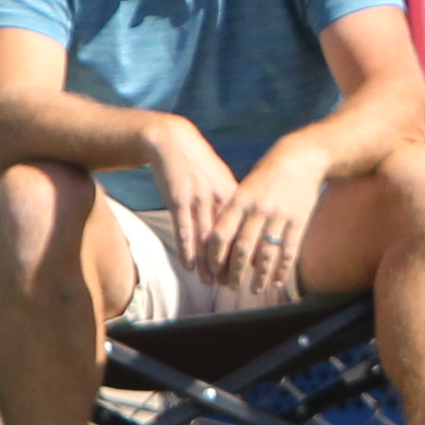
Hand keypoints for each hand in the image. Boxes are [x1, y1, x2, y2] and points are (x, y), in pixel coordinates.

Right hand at [149, 120, 242, 275]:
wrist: (172, 141)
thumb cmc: (198, 161)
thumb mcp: (221, 177)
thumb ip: (232, 199)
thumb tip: (244, 221)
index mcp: (233, 192)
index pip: (245, 227)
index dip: (248, 249)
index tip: (252, 269)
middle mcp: (218, 197)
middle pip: (228, 237)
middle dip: (230, 263)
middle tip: (232, 284)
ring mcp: (198, 199)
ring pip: (206, 238)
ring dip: (208, 263)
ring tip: (211, 282)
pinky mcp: (178, 201)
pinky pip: (184, 231)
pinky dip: (188, 250)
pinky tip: (190, 266)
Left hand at [204, 142, 326, 297]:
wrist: (301, 158)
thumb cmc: (268, 175)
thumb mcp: (245, 188)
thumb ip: (234, 213)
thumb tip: (223, 245)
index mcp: (240, 199)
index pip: (221, 234)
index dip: (214, 256)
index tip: (212, 272)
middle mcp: (258, 209)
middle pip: (242, 248)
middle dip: (234, 272)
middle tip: (230, 287)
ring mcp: (280, 215)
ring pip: (266, 254)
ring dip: (259, 276)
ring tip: (255, 290)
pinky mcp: (299, 220)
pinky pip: (289, 250)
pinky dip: (282, 269)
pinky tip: (277, 281)